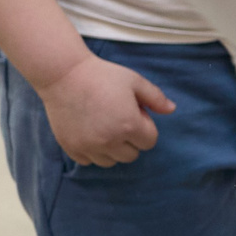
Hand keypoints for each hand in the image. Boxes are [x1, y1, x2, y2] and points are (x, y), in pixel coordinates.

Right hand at [37, 53, 175, 165]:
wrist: (64, 74)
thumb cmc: (102, 75)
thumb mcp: (135, 81)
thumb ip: (156, 98)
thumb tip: (172, 110)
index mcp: (129, 126)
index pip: (149, 142)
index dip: (145, 126)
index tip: (133, 112)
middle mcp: (109, 141)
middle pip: (132, 155)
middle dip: (131, 139)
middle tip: (119, 117)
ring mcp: (88, 146)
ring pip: (111, 161)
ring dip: (112, 148)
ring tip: (104, 125)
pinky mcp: (71, 148)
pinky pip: (89, 161)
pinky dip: (92, 151)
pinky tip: (90, 131)